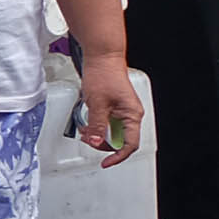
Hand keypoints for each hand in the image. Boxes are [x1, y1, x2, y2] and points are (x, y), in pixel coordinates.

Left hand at [69, 49, 145, 167]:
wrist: (101, 56)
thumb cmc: (104, 74)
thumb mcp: (97, 104)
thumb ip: (96, 125)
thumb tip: (94, 142)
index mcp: (132, 115)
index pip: (129, 144)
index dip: (118, 156)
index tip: (106, 162)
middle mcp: (130, 114)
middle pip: (119, 140)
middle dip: (102, 143)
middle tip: (88, 139)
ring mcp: (122, 110)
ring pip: (111, 132)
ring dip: (97, 134)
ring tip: (85, 129)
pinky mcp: (113, 106)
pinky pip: (106, 122)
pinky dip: (96, 125)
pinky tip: (87, 121)